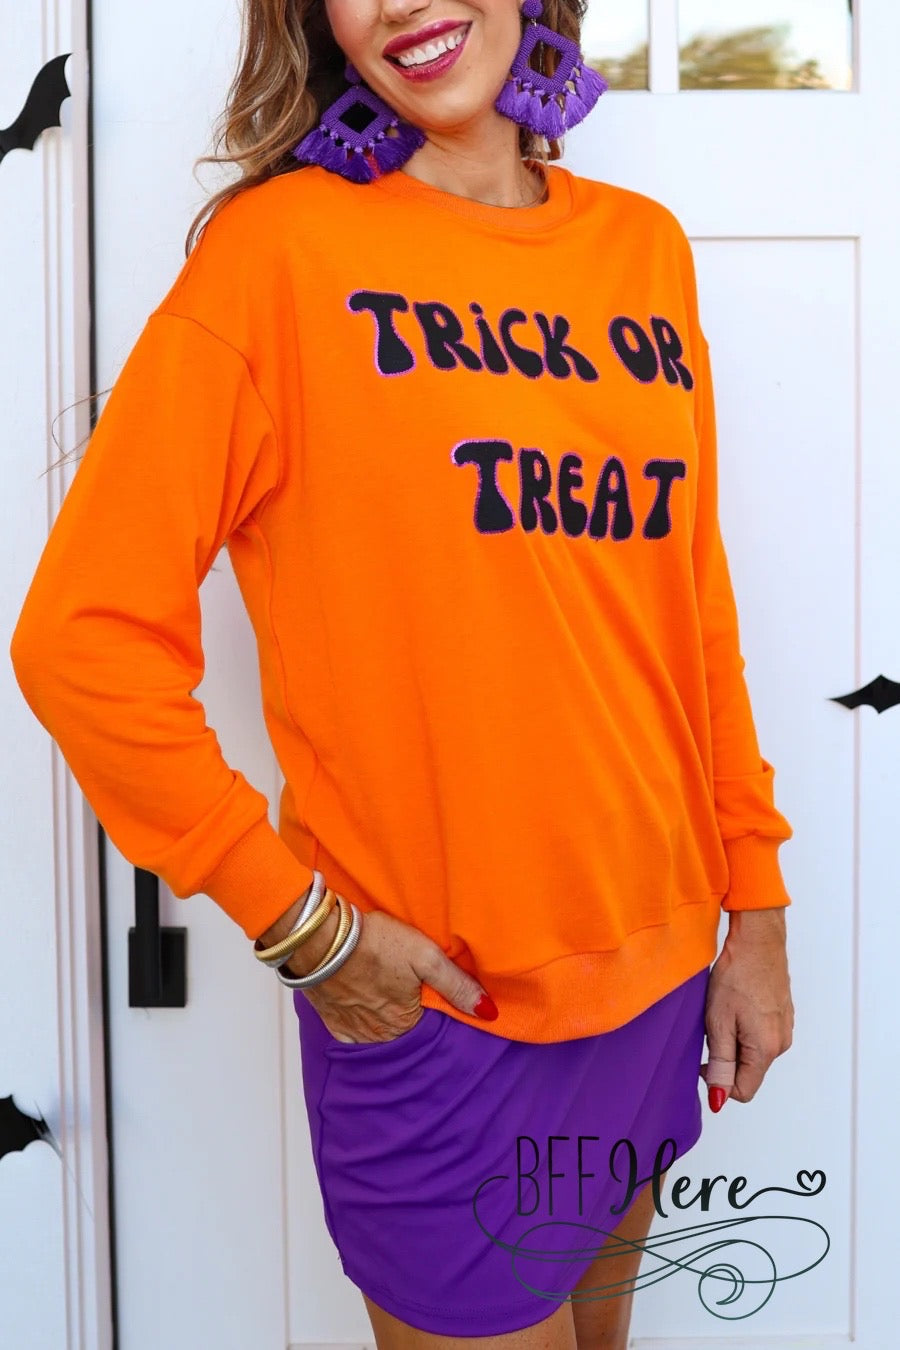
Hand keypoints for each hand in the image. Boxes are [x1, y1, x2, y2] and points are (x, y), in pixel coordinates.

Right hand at [281, 907, 497, 1042]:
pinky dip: (360, 1020)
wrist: (319, 938)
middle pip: (404, 1028)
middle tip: (406, 986)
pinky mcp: (332, 1020)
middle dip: (408, 1013)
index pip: (430, 1024)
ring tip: (386, 990)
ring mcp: (353, 1030)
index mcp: (404, 1022)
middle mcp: (379, 1034)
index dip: (433, 1006)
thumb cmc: (373, 943)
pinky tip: (363, 1001)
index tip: (431, 990)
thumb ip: (457, 985)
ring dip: (385, 1016)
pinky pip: (352, 1031)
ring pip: (379, 1030)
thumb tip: (489, 1012)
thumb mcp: (425, 957)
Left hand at [700, 907, 793, 1108]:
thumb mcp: (718, 1023)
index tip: (702, 1058)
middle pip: (748, 1071)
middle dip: (726, 1058)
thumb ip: (720, 1064)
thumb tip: (719, 1100)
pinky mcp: (783, 1015)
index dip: (718, 1082)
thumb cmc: (736, 977)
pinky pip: (761, 1035)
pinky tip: (736, 1005)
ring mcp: (785, 1028)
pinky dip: (745, 1027)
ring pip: (753, 1052)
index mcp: (766, 1050)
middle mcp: (781, 1043)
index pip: (743, 1091)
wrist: (757, 942)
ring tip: (724, 1012)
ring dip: (734, 1041)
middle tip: (712, 1026)